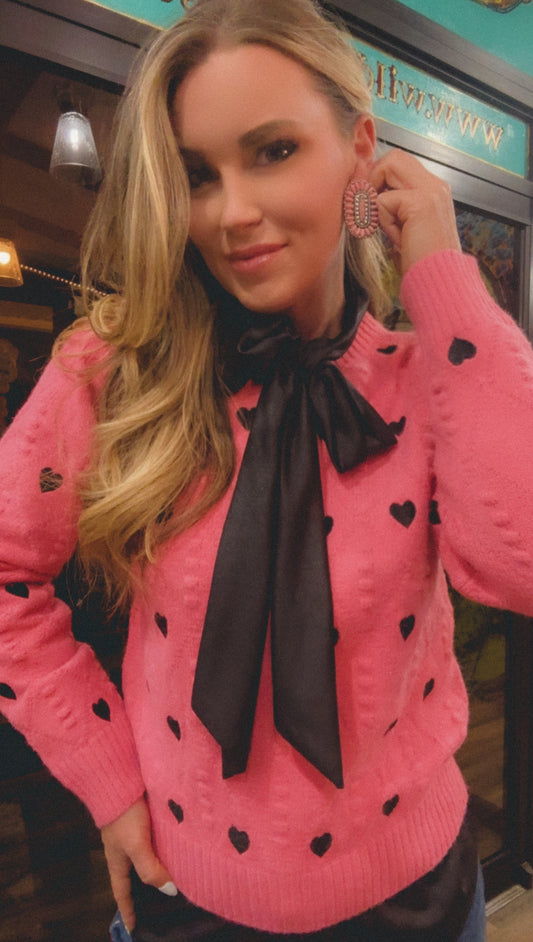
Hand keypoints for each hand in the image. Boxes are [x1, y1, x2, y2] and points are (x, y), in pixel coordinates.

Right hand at [101, 797, 176, 932]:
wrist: (119, 778)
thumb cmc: (124, 816)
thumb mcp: (136, 845)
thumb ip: (150, 868)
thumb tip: (170, 890)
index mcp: (117, 859)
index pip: (122, 891)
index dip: (128, 909)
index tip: (132, 928)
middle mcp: (124, 848)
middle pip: (134, 874)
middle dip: (144, 888)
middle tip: (156, 901)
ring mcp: (132, 831)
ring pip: (146, 855)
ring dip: (157, 865)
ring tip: (174, 874)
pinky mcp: (141, 817)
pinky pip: (154, 838)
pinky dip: (163, 846)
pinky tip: (177, 845)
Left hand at [369, 149, 460, 276]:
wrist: (442, 282)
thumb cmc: (423, 262)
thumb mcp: (407, 228)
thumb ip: (395, 207)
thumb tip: (366, 193)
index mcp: (435, 190)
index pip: (400, 162)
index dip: (380, 178)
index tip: (374, 205)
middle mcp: (436, 185)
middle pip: (393, 157)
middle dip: (374, 180)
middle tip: (373, 210)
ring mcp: (431, 191)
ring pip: (387, 167)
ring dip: (379, 197)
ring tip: (390, 227)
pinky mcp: (420, 202)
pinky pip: (384, 201)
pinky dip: (384, 222)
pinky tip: (399, 239)